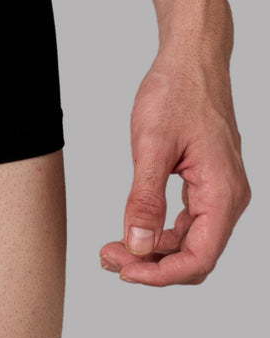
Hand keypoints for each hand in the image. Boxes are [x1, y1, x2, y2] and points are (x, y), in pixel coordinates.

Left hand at [99, 47, 249, 285]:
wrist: (191, 62)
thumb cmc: (176, 93)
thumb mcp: (151, 146)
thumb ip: (144, 200)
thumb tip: (137, 245)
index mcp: (222, 193)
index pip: (199, 258)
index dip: (160, 275)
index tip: (123, 271)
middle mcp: (228, 199)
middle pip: (195, 257)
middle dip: (152, 266)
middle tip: (108, 257)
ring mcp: (220, 192)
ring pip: (190, 243)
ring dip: (153, 252)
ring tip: (113, 247)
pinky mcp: (207, 185)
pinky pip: (187, 224)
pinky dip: (160, 234)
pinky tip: (132, 231)